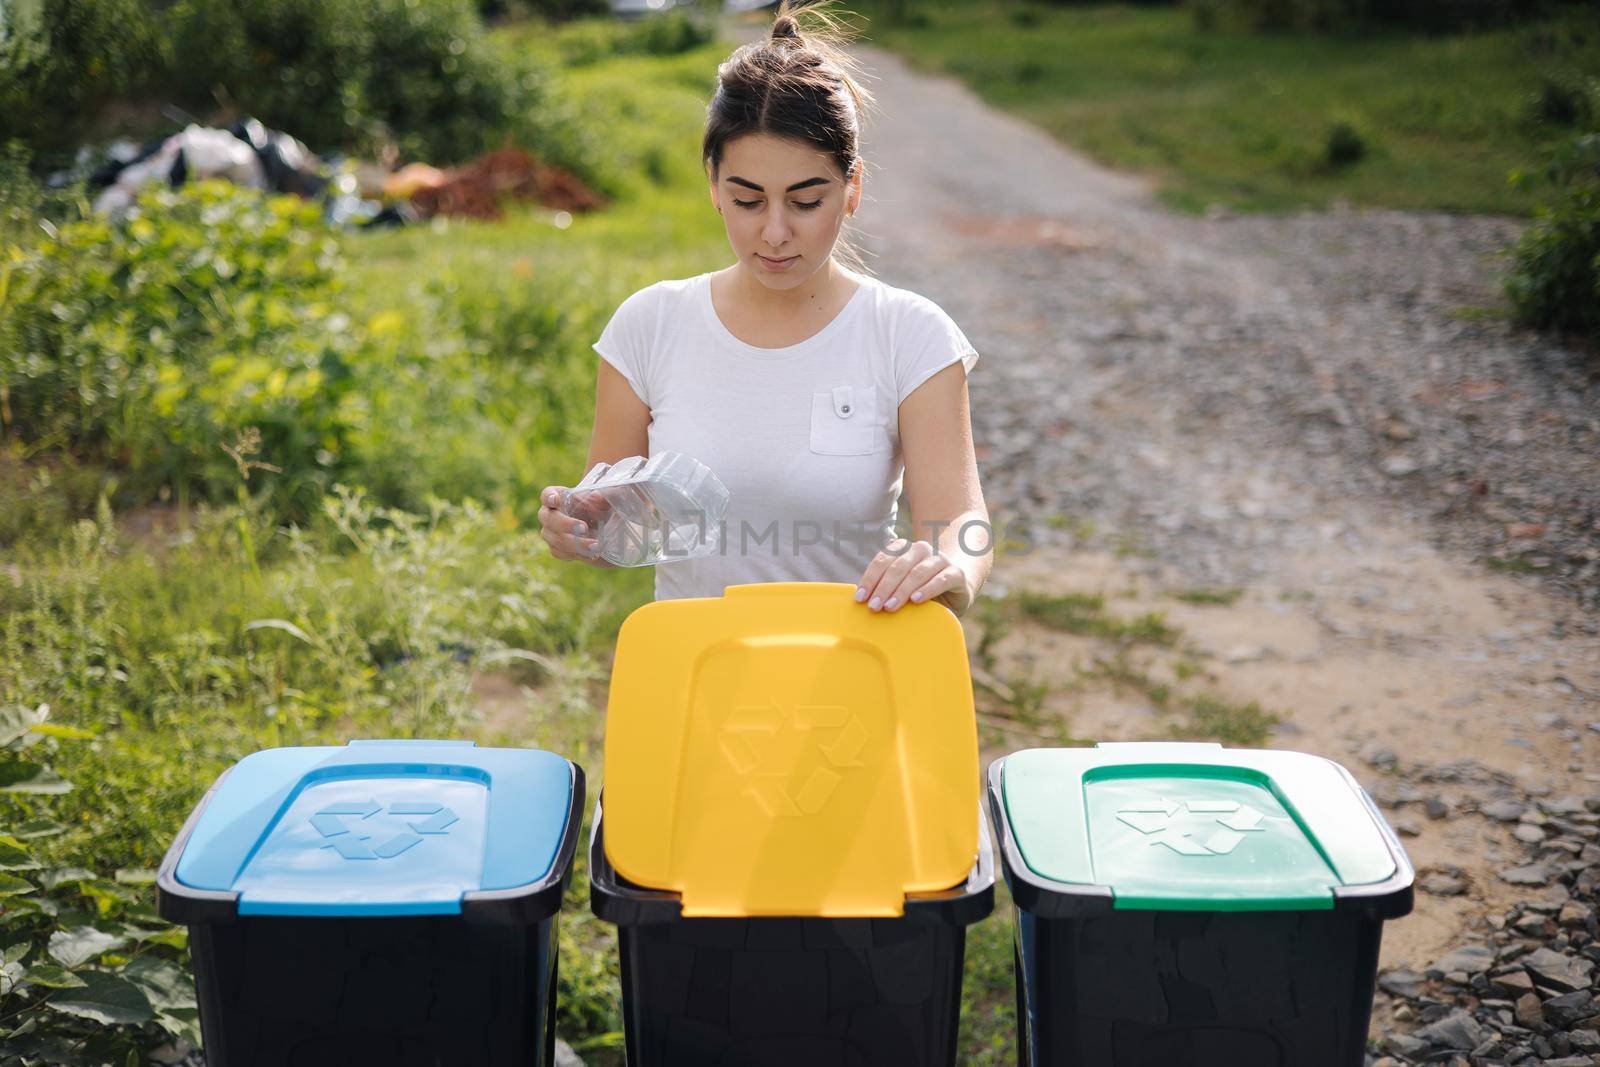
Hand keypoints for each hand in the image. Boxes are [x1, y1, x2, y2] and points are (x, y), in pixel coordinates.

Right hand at [537, 486, 612, 565]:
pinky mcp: (557, 548)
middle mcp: (551, 514)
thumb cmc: (603, 509)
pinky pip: (562, 553)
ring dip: (575, 544)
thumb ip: (606, 495)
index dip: (548, 497)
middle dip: (564, 524)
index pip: (547, 494)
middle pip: (547, 518)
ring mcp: (551, 533)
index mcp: (560, 497)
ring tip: (596, 546)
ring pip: (555, 539)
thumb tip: (597, 496)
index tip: (556, 501)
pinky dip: (578, 554)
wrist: (607, 531)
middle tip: (584, 528)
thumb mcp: (609, 500)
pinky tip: (593, 554)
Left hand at [854, 538, 971, 615]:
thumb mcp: (901, 585)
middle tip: (874, 607)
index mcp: (904, 548)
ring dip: (901, 590)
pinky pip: (941, 579)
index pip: (883, 560)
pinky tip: (916, 600)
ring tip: (890, 606)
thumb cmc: (921, 587)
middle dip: (883, 587)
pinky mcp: (957, 574)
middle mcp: (922, 549)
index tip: (860, 597)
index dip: (870, 578)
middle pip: (898, 566)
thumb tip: (861, 600)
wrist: (956, 586)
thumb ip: (885, 586)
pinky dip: (928, 589)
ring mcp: (941, 560)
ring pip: (918, 572)